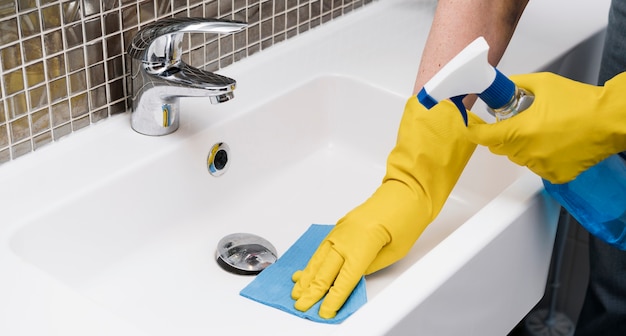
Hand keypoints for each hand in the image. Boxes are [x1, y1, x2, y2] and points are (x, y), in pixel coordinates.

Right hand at [291, 97, 479, 318]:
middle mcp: (347, 236)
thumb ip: (369, 267)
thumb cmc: (407, 218)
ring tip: (297, 290)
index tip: (324, 311)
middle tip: (301, 305)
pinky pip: (322, 246)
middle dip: (312, 290)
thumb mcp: (394, 252)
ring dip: (307, 276)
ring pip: (319, 257)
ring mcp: (342, 229)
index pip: (343, 280)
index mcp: (363, 245)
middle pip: (325, 270)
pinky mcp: (342, 226)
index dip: (332, 298)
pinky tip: (306, 269)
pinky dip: (312, 260)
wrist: (408, 192)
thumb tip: (353, 279)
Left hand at [467, 72, 625, 183]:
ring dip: (522, 146)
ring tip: (543, 130)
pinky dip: (540, 157)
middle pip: (500, 147)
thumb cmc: (582, 102)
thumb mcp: (543, 84)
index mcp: (521, 130)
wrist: (611, 120)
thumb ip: (517, 85)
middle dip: (502, 135)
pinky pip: (537, 167)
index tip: (471, 127)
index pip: (484, 137)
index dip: (475, 131)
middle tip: (517, 122)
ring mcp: (542, 166)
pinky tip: (555, 143)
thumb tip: (503, 86)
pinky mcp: (556, 175)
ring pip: (519, 158)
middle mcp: (528, 152)